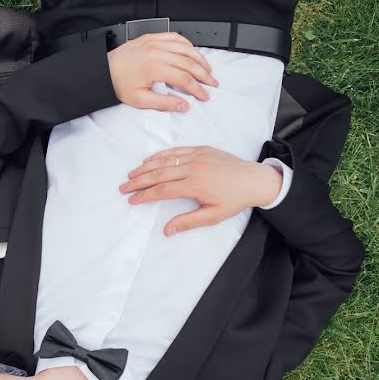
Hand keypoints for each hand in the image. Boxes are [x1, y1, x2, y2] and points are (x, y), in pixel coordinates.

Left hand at [108, 32, 217, 111]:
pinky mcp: (152, 37)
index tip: (203, 95)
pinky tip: (193, 53)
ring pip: (186, 48)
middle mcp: (155, 52)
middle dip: (203, 74)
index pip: (184, 78)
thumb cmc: (118, 83)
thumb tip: (183, 106)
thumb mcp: (140, 100)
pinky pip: (176, 37)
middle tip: (211, 83)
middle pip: (188, 62)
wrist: (103, 70)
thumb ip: (164, 103)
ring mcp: (154, 42)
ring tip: (207, 69)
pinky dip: (188, 45)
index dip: (197, 88)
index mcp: (153, 68)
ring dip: (199, 59)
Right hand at [121, 146, 284, 235]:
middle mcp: (194, 168)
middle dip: (139, 181)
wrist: (255, 180)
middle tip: (123, 187)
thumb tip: (167, 230)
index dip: (145, 195)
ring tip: (131, 174)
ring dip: (145, 167)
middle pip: (159, 174)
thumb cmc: (235, 200)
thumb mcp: (213, 216)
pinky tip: (149, 160)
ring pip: (165, 160)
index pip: (163, 190)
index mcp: (196, 185)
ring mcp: (198, 156)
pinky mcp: (202, 149)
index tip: (132, 200)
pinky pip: (176, 150)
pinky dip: (161, 155)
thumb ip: (188, 222)